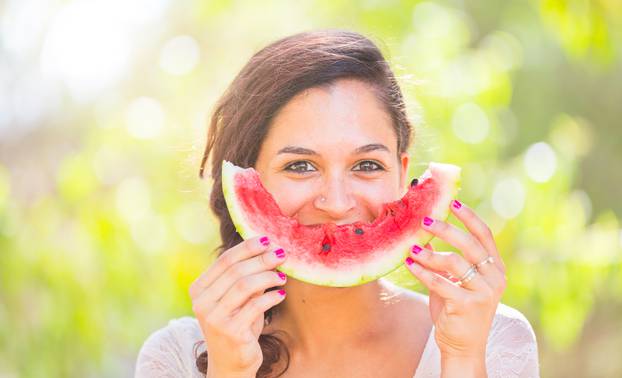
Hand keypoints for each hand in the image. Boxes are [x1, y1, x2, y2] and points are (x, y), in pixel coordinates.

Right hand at [189, 236, 287, 376]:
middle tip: (281, 255)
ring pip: (246, 285)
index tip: (268, 240)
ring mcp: (214, 318)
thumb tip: (269, 250)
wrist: (231, 364)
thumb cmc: (236, 326)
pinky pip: (256, 306)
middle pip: (236, 270)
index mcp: (199, 289)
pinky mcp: (230, 331)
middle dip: (262, 259)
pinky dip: (272, 297)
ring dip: (268, 277)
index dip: (248, 247)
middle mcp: (202, 303)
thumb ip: (247, 278)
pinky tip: (281, 294)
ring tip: (282, 277)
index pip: (225, 260)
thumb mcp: (239, 299)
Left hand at [404, 200, 506, 360]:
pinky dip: (423, 272)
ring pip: (454, 262)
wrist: (462, 346)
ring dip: (429, 253)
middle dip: (446, 229)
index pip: (485, 235)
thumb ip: (450, 259)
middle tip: (424, 221)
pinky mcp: (468, 306)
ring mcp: (484, 293)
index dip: (469, 217)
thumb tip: (427, 231)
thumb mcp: (457, 280)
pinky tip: (410, 264)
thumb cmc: (456, 308)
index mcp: (495, 268)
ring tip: (411, 249)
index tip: (452, 202)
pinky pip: (441, 282)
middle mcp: (494, 278)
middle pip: (470, 244)